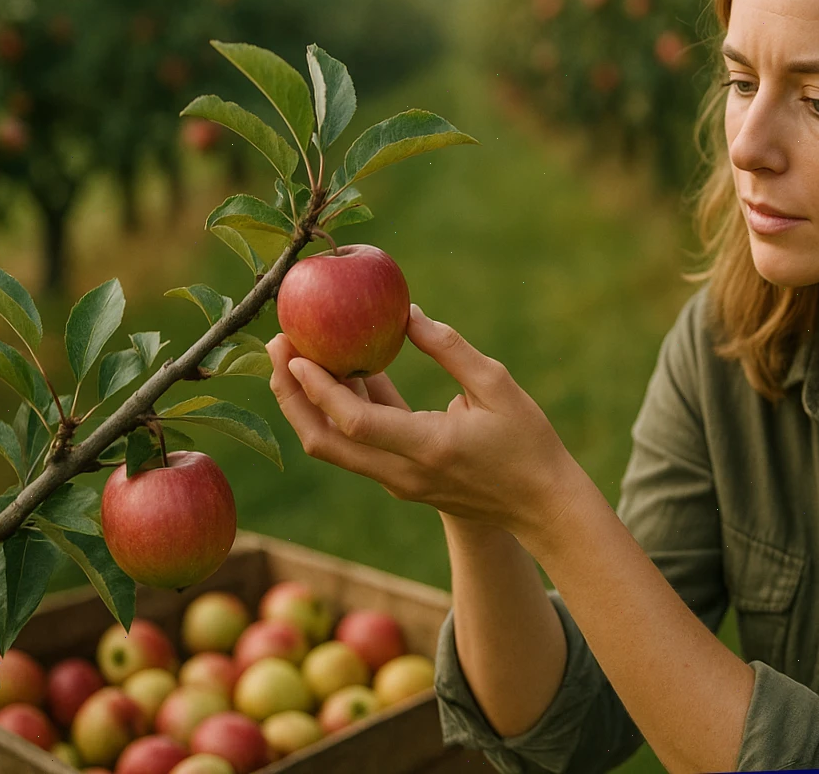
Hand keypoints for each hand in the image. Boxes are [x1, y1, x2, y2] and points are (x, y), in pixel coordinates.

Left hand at [266, 305, 586, 540]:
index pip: (356, 422)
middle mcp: (403, 472)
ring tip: (295, 357)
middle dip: (292, 397)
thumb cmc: (527, 441)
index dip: (319, 389)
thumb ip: (450, 349)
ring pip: (336, 447)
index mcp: (428, 447)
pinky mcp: (402, 480)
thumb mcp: (497, 385)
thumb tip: (408, 313)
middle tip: (277, 349)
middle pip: (325, 442)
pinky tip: (344, 373)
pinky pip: (359, 446)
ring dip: (310, 405)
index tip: (296, 354)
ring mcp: (399, 481)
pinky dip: (343, 412)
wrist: (541, 504)